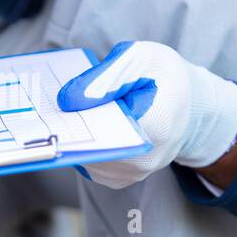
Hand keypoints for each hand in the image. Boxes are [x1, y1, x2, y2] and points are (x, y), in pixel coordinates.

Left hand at [57, 40, 236, 188]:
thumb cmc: (162, 76)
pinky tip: (77, 123)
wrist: (184, 102)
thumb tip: (67, 101)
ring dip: (71, 135)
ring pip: (84, 157)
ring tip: (68, 110)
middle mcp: (144, 160)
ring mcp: (130, 174)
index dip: (76, 114)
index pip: (102, 126)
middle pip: (90, 146)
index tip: (56, 101)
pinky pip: (87, 163)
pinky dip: (79, 144)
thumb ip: (105, 76)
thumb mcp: (140, 58)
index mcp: (155, 127)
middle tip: (51, 105)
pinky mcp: (118, 178)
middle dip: (69, 125)